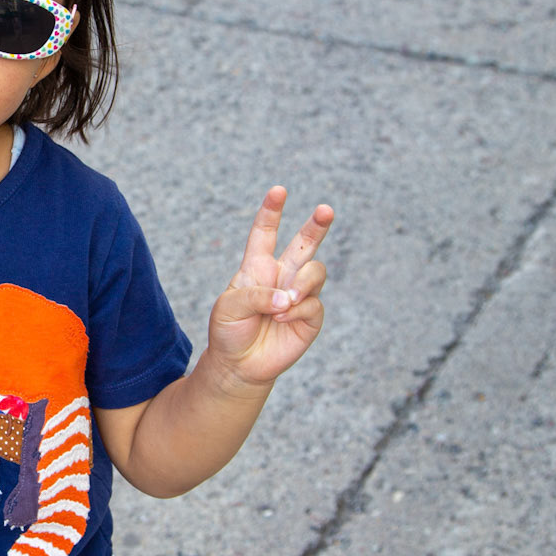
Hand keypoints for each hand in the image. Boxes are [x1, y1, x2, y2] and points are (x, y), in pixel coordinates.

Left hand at [207, 186, 332, 389]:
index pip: (265, 233)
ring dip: (303, 283)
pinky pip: (314, 304)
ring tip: (286, 301)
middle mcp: (281, 276)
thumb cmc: (229, 330)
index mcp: (257, 266)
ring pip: (315, 272)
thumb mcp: (229, 307)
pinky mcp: (310, 317)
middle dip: (317, 226)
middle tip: (326, 210)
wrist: (239, 365)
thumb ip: (256, 295)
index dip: (272, 211)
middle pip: (304, 244)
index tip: (278, 190)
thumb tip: (288, 298)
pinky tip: (283, 318)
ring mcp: (298, 295)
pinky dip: (299, 310)